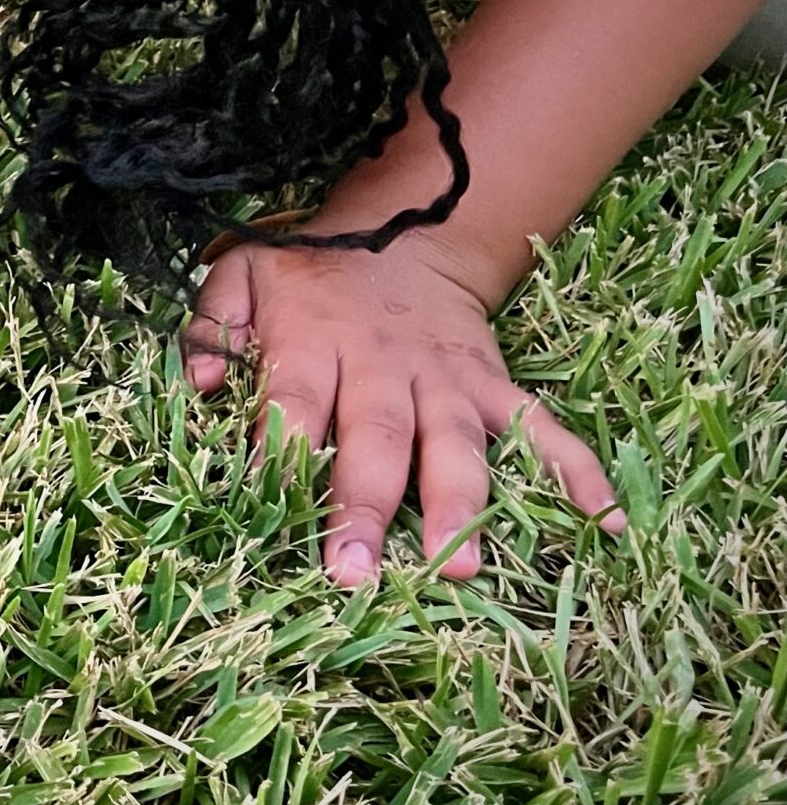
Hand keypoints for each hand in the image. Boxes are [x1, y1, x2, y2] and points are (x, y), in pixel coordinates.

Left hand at [187, 227, 625, 584]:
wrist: (400, 232)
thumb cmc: (307, 274)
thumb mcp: (242, 276)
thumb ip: (211, 325)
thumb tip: (200, 384)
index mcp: (313, 342)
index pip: (295, 406)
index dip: (284, 456)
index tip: (272, 511)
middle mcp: (382, 366)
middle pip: (376, 439)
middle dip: (368, 507)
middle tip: (356, 572)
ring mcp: (446, 379)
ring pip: (456, 444)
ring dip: (458, 505)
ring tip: (459, 568)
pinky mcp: (494, 385)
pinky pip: (543, 428)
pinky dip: (575, 471)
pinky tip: (603, 522)